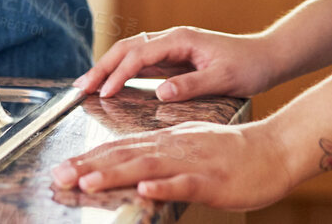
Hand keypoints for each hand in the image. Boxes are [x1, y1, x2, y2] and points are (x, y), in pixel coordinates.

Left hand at [51, 121, 295, 209]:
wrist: (273, 150)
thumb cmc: (231, 153)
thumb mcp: (189, 146)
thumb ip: (160, 153)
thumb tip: (132, 166)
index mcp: (166, 140)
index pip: (120, 147)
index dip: (89, 157)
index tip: (60, 167)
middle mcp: (172, 147)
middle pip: (125, 155)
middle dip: (89, 165)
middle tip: (58, 175)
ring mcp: (192, 162)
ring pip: (148, 167)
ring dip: (116, 174)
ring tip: (87, 182)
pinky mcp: (212, 181)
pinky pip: (184, 184)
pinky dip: (163, 187)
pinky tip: (144, 192)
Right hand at [74, 26, 280, 100]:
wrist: (265, 58)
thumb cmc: (248, 67)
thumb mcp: (223, 79)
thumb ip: (191, 85)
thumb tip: (160, 93)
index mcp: (180, 40)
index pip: (140, 55)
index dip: (119, 73)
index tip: (103, 93)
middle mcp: (172, 39)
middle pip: (127, 48)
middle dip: (102, 66)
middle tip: (79, 87)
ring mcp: (171, 48)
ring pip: (130, 53)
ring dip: (107, 67)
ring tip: (86, 85)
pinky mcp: (173, 59)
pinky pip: (141, 62)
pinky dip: (121, 71)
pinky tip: (110, 84)